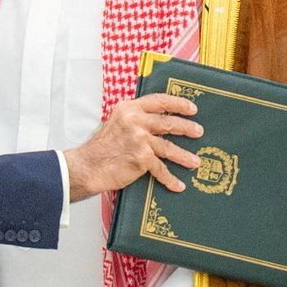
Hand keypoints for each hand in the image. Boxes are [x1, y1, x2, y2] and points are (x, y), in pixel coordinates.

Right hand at [65, 94, 202, 200]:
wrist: (88, 166)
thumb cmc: (101, 148)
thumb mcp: (116, 123)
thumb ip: (134, 119)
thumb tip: (157, 122)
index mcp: (129, 108)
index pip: (159, 101)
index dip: (178, 104)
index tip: (191, 108)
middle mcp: (135, 121)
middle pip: (168, 122)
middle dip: (187, 128)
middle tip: (198, 132)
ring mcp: (139, 139)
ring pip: (169, 147)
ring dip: (184, 156)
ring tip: (195, 161)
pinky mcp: (141, 158)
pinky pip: (161, 169)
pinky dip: (170, 179)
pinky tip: (178, 185)